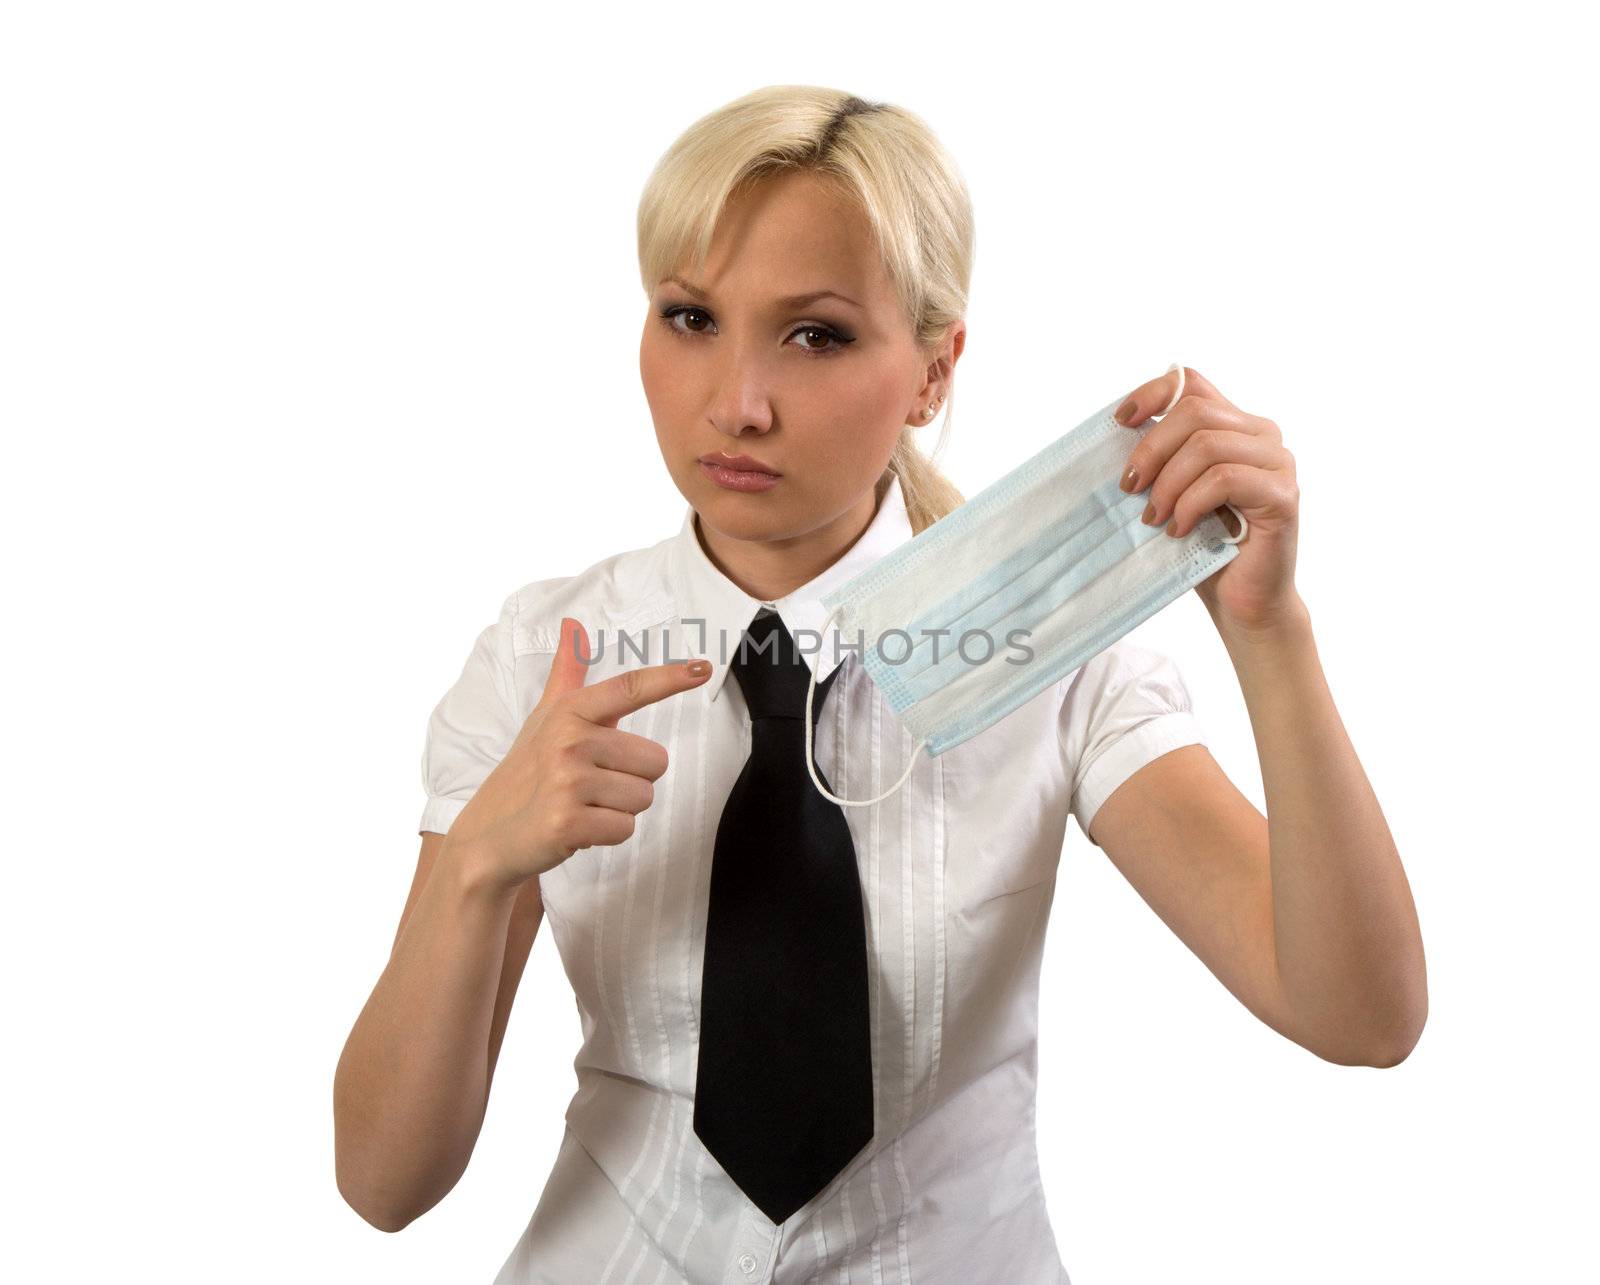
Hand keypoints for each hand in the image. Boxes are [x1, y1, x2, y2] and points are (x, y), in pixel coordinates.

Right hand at [444, 617, 711, 892]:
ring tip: (583, 805)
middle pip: (654, 760)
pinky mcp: (568, 823)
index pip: (629, 688)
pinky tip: (578, 827)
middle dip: (632, 780)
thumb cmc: (528, 772)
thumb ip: (567, 673)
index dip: (669, 677)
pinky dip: (607, 834)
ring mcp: (567, 782)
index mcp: (569, 712)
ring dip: (619, 809)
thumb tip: (573, 624)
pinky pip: (625, 828)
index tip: (703, 668)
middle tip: (591, 786)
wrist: (490, 835)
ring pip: (643, 797)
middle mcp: (568, 741)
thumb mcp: (545, 718)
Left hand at [1114, 366, 1301, 632]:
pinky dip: (1190, 504)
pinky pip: (1223, 479)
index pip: (1192, 383)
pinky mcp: (1283, 494)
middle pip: (1195, 411)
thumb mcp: (1171, 490)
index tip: (1120, 422)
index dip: (1152, 393)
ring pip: (1207, 446)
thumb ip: (1161, 457)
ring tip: (1154, 518)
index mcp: (1234, 426)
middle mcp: (1262, 435)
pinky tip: (1179, 528)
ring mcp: (1277, 462)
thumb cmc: (1201, 545)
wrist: (1240, 599)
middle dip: (1151, 450)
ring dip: (1168, 484)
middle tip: (1130, 489)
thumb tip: (1118, 431)